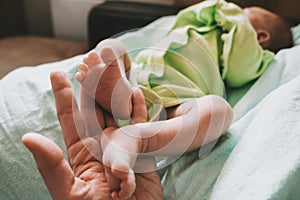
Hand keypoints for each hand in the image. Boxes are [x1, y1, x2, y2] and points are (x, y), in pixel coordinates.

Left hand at [22, 71, 161, 198]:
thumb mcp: (69, 192)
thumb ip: (51, 165)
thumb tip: (28, 137)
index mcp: (81, 153)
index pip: (70, 119)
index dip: (64, 96)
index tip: (58, 74)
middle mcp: (101, 144)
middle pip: (94, 108)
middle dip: (89, 84)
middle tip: (87, 61)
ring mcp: (122, 145)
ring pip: (116, 111)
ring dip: (113, 89)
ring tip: (109, 67)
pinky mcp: (142, 150)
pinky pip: (141, 125)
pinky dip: (138, 108)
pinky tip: (134, 91)